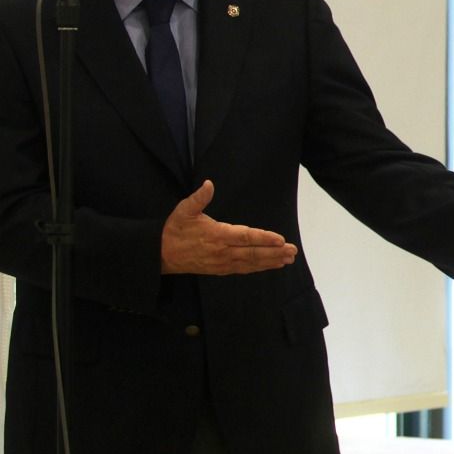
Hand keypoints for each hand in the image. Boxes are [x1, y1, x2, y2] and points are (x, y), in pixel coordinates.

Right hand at [160, 180, 297, 274]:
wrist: (160, 253)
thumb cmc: (175, 229)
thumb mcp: (184, 210)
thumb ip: (199, 198)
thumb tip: (209, 184)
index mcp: (216, 235)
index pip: (245, 237)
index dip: (264, 238)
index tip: (281, 240)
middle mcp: (222, 251)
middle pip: (253, 253)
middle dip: (275, 252)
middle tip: (293, 251)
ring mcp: (222, 262)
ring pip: (250, 263)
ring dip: (271, 261)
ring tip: (288, 259)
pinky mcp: (220, 269)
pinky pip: (243, 269)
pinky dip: (259, 268)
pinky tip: (272, 265)